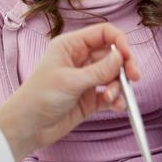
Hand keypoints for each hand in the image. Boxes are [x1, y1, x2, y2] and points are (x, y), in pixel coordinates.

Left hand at [0, 22, 138, 161]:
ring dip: (118, 86)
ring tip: (112, 99)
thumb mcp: (70, 81)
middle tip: (134, 77)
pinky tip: (116, 106)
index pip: (103, 33)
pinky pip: (111, 94)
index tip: (127, 56)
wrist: (26, 128)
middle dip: (125, 65)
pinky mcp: (90, 98)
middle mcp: (81, 59)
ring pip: (114, 75)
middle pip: (113, 54)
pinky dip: (116, 99)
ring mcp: (87, 78)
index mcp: (71, 45)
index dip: (119, 41)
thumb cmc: (39, 98)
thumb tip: (121, 57)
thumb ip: (99, 70)